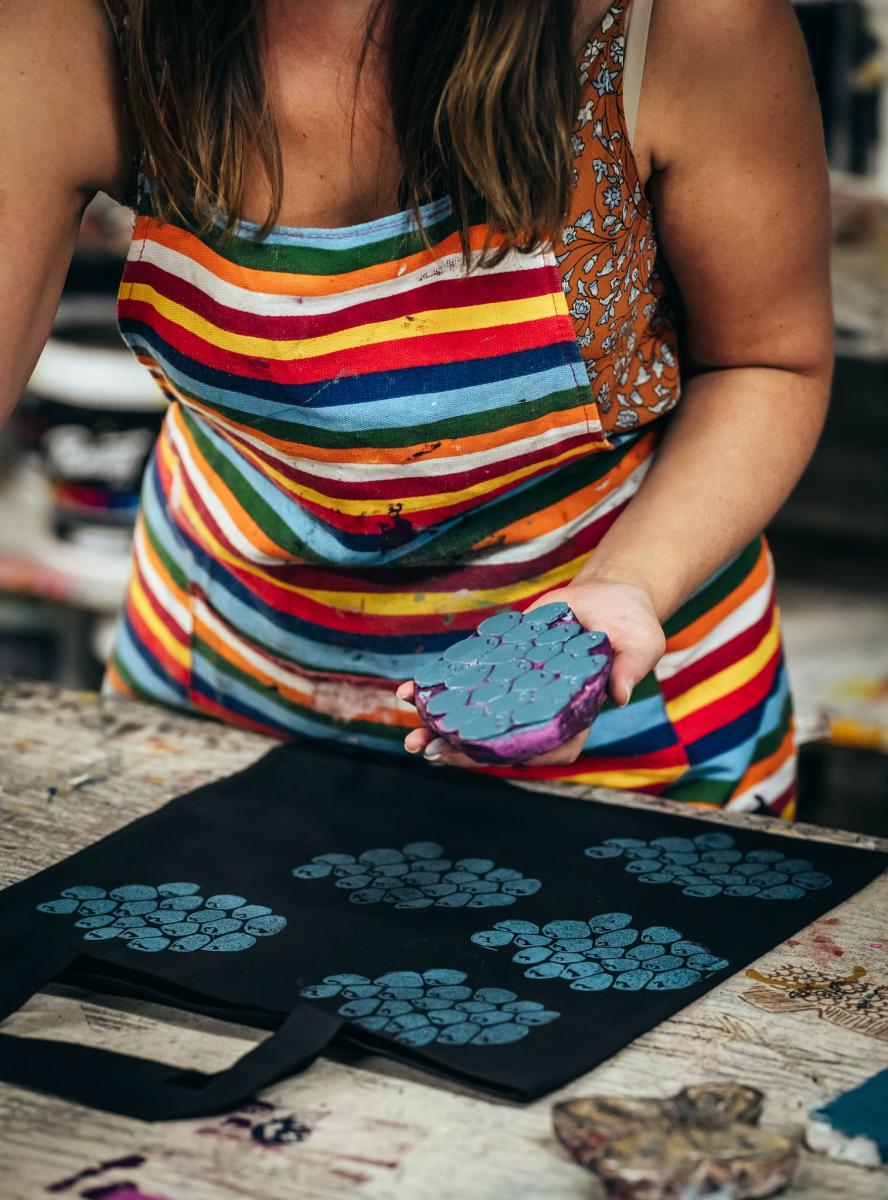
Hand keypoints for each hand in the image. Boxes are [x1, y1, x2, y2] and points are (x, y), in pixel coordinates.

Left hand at [397, 578, 665, 767]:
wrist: (610, 595)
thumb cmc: (633, 625)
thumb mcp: (642, 643)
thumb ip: (631, 668)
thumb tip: (621, 695)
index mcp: (576, 714)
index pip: (549, 749)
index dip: (520, 759)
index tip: (492, 759)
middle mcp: (541, 708)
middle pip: (502, 740)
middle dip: (465, 751)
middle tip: (431, 752)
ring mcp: (518, 689)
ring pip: (476, 716)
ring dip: (441, 727)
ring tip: (411, 735)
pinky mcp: (502, 663)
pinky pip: (467, 680)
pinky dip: (438, 686)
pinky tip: (408, 690)